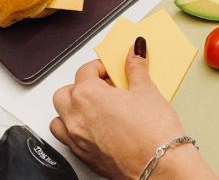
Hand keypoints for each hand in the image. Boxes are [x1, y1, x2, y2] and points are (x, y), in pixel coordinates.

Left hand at [51, 37, 216, 179]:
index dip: (101, 67)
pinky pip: (67, 137)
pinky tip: (96, 128)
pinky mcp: (83, 156)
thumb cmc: (153, 133)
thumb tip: (135, 51)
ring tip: (96, 107)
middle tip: (106, 87)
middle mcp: (76, 116)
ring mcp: (76, 138)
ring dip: (72, 108)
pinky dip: (75, 129)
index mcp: (88, 95)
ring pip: (60, 116)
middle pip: (66, 91)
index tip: (113, 70)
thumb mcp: (147, 90)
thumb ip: (136, 67)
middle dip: (82, 86)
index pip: (86, 71)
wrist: (159, 166)